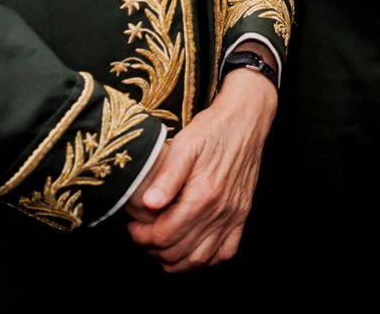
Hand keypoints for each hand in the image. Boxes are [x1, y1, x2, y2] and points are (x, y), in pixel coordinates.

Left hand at [124, 69, 276, 270]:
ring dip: (177, 261)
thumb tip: (148, 204)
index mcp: (203, 195)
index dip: (143, 237)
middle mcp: (220, 210)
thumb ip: (167, 176)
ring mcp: (234, 214)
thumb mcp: (185, 144)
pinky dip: (207, 258)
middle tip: (143, 235)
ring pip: (202, 258)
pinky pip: (227, 250)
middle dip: (154, 249)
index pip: (165, 235)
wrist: (246, 119)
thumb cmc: (213, 129)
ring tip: (161, 247)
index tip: (133, 228)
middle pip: (180, 251)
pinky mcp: (242, 213)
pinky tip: (193, 249)